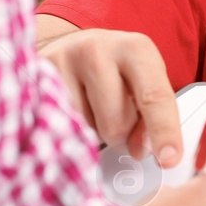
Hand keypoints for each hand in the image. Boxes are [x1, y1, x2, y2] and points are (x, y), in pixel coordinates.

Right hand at [37, 28, 182, 167]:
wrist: (71, 47)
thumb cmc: (115, 70)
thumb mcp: (143, 84)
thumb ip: (149, 118)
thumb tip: (141, 152)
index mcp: (136, 49)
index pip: (154, 96)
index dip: (164, 131)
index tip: (168, 159)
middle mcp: (98, 49)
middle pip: (116, 124)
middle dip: (121, 136)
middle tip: (116, 118)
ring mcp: (63, 62)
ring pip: (85, 131)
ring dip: (92, 133)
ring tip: (91, 107)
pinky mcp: (36, 80)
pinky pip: (58, 127)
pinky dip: (68, 129)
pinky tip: (71, 110)